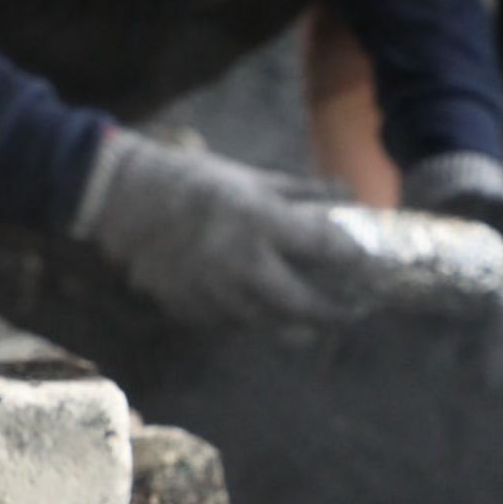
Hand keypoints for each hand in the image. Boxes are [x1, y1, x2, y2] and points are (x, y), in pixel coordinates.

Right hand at [74, 131, 502, 328]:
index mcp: (260, 222)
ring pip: (274, 325)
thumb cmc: (194, 180)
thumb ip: (303, 194)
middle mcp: (242, 264)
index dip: (360, 264)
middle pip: (306, 305)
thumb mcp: (253, 178)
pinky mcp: (194, 311)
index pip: (327, 249)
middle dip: (338, 312)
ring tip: (323, 317)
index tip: (378, 272)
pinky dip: (263, 320)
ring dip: (304, 324)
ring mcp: (215, 294)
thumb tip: (348, 198)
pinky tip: (275, 312)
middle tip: (358, 310)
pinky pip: (240, 325)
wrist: (124, 201)